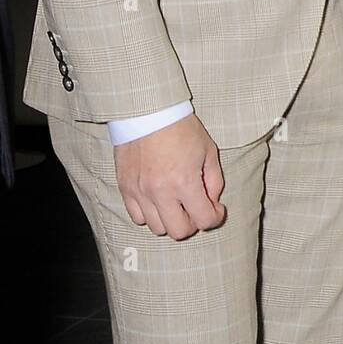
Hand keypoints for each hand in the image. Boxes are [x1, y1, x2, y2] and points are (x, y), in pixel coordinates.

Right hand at [113, 113, 226, 239]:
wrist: (149, 111)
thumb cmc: (181, 128)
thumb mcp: (208, 150)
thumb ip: (214, 180)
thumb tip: (212, 201)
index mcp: (185, 182)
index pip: (204, 220)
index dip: (215, 217)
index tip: (216, 209)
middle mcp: (161, 192)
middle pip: (179, 232)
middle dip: (192, 223)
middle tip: (195, 208)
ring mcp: (140, 192)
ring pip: (157, 228)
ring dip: (170, 220)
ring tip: (176, 203)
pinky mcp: (125, 188)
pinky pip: (137, 217)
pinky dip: (150, 214)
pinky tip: (157, 199)